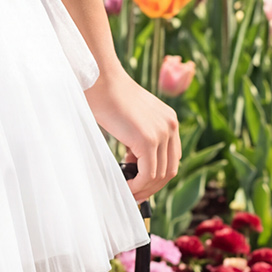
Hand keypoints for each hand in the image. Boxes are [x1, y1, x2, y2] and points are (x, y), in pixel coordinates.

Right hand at [84, 64, 180, 204]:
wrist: (100, 79)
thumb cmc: (107, 94)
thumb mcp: (133, 116)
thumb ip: (140, 135)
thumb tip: (134, 161)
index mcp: (169, 119)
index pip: (172, 157)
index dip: (157, 174)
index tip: (140, 181)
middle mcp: (171, 126)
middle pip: (170, 169)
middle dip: (152, 186)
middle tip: (134, 193)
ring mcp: (161, 133)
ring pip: (159, 175)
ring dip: (144, 189)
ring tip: (128, 192)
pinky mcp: (148, 140)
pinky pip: (147, 174)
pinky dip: (137, 186)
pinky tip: (125, 187)